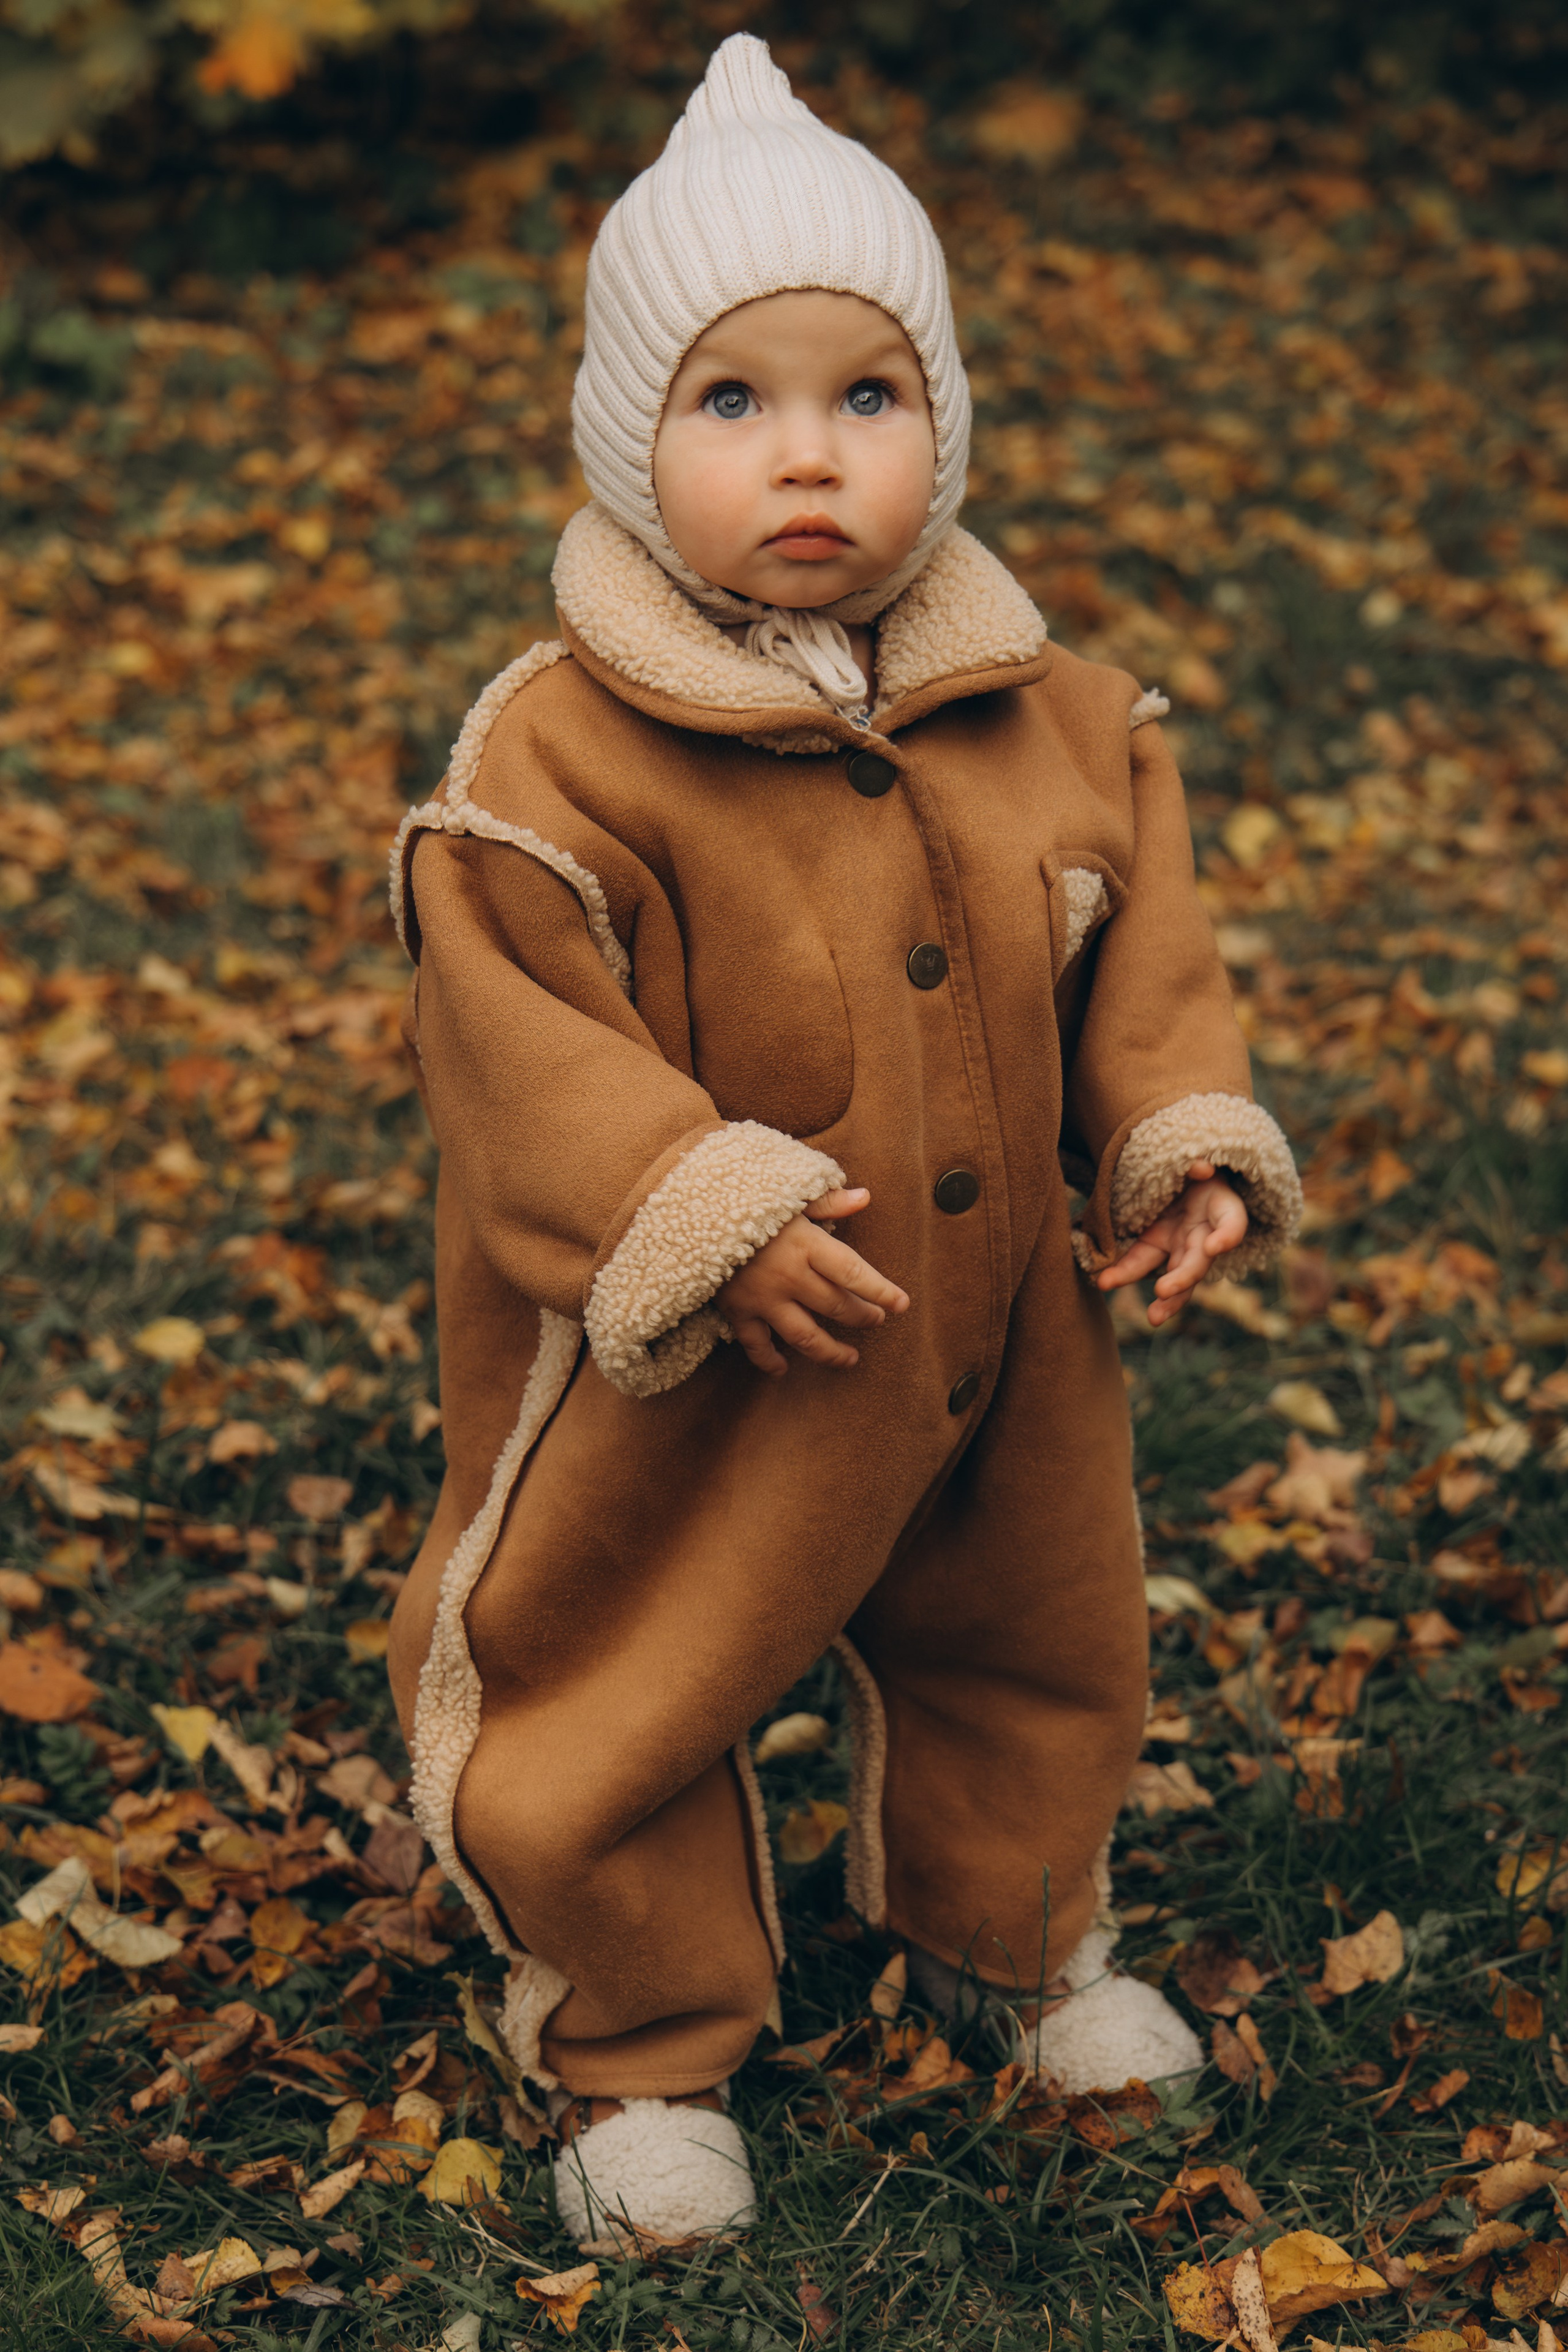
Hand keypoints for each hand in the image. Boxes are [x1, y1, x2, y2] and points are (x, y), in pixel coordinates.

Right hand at [718, 1186, 909, 1375]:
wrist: (688, 1211)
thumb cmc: (745, 1199)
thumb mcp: (788, 1194)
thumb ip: (827, 1201)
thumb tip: (864, 1197)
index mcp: (806, 1244)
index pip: (853, 1273)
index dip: (881, 1291)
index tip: (902, 1305)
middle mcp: (789, 1276)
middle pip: (837, 1306)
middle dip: (863, 1317)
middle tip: (876, 1321)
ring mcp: (763, 1298)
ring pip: (806, 1336)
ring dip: (831, 1352)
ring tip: (850, 1359)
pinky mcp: (737, 1311)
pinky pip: (757, 1345)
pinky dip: (769, 1361)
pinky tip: (782, 1370)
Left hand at [1095, 1160, 1248, 1328]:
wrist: (1181, 1176)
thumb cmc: (1195, 1169)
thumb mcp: (1198, 1164)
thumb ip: (1197, 1166)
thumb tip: (1201, 1168)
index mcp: (1222, 1210)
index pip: (1233, 1223)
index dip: (1227, 1236)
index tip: (1214, 1246)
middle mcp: (1203, 1235)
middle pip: (1198, 1263)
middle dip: (1183, 1279)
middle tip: (1164, 1291)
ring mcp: (1178, 1244)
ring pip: (1175, 1277)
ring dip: (1165, 1298)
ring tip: (1153, 1318)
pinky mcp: (1154, 1245)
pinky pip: (1139, 1262)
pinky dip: (1123, 1272)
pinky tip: (1104, 1281)